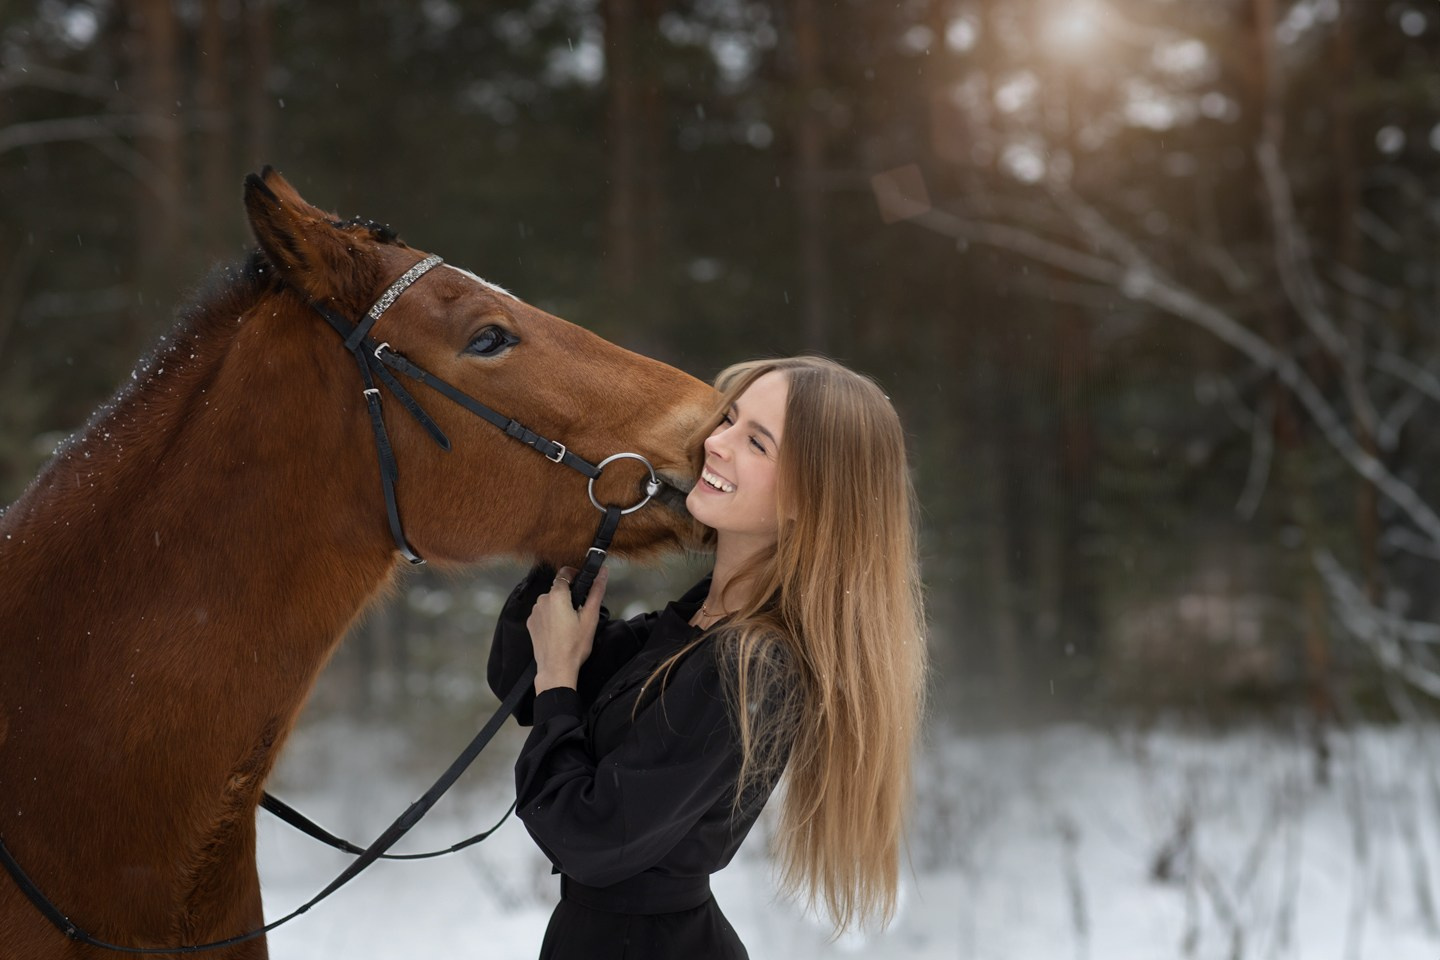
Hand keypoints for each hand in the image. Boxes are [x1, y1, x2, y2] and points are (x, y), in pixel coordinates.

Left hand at [528, 565, 608, 693]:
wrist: (556, 669)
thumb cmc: (575, 645)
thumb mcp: (590, 617)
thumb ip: (596, 591)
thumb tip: (602, 572)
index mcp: (556, 595)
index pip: (564, 573)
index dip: (575, 575)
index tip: (583, 585)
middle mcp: (541, 600)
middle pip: (558, 589)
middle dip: (569, 596)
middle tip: (580, 612)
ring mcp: (534, 612)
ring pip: (550, 601)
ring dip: (559, 607)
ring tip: (569, 625)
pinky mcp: (530, 624)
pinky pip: (542, 613)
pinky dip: (550, 617)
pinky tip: (558, 631)